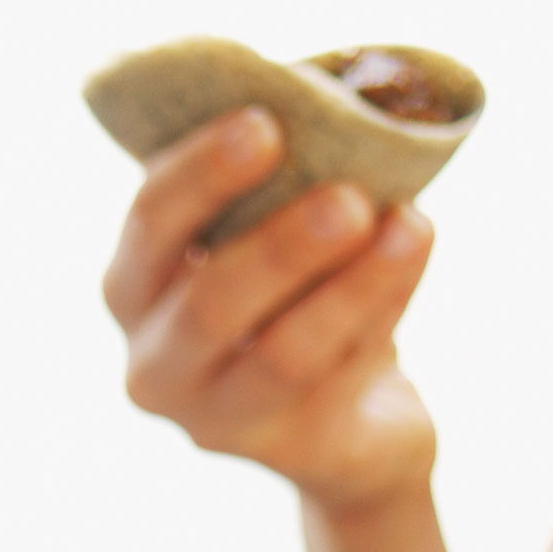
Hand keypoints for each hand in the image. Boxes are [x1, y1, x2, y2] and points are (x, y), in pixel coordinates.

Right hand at [103, 106, 439, 518]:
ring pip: (283, 354)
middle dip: (282, 246)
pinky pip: (343, 378)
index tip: (266, 125)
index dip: (201, 174)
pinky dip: (387, 307)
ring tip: (410, 224)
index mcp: (135, 287)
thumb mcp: (269, 228)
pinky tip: (417, 249)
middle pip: (209, 305)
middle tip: (349, 197)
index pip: (151, 225)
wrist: (350, 420)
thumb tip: (344, 100)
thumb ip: (279, 176)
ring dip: (352, 284)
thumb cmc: (297, 291)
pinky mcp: (291, 452)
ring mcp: (216, 421)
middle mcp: (155, 365)